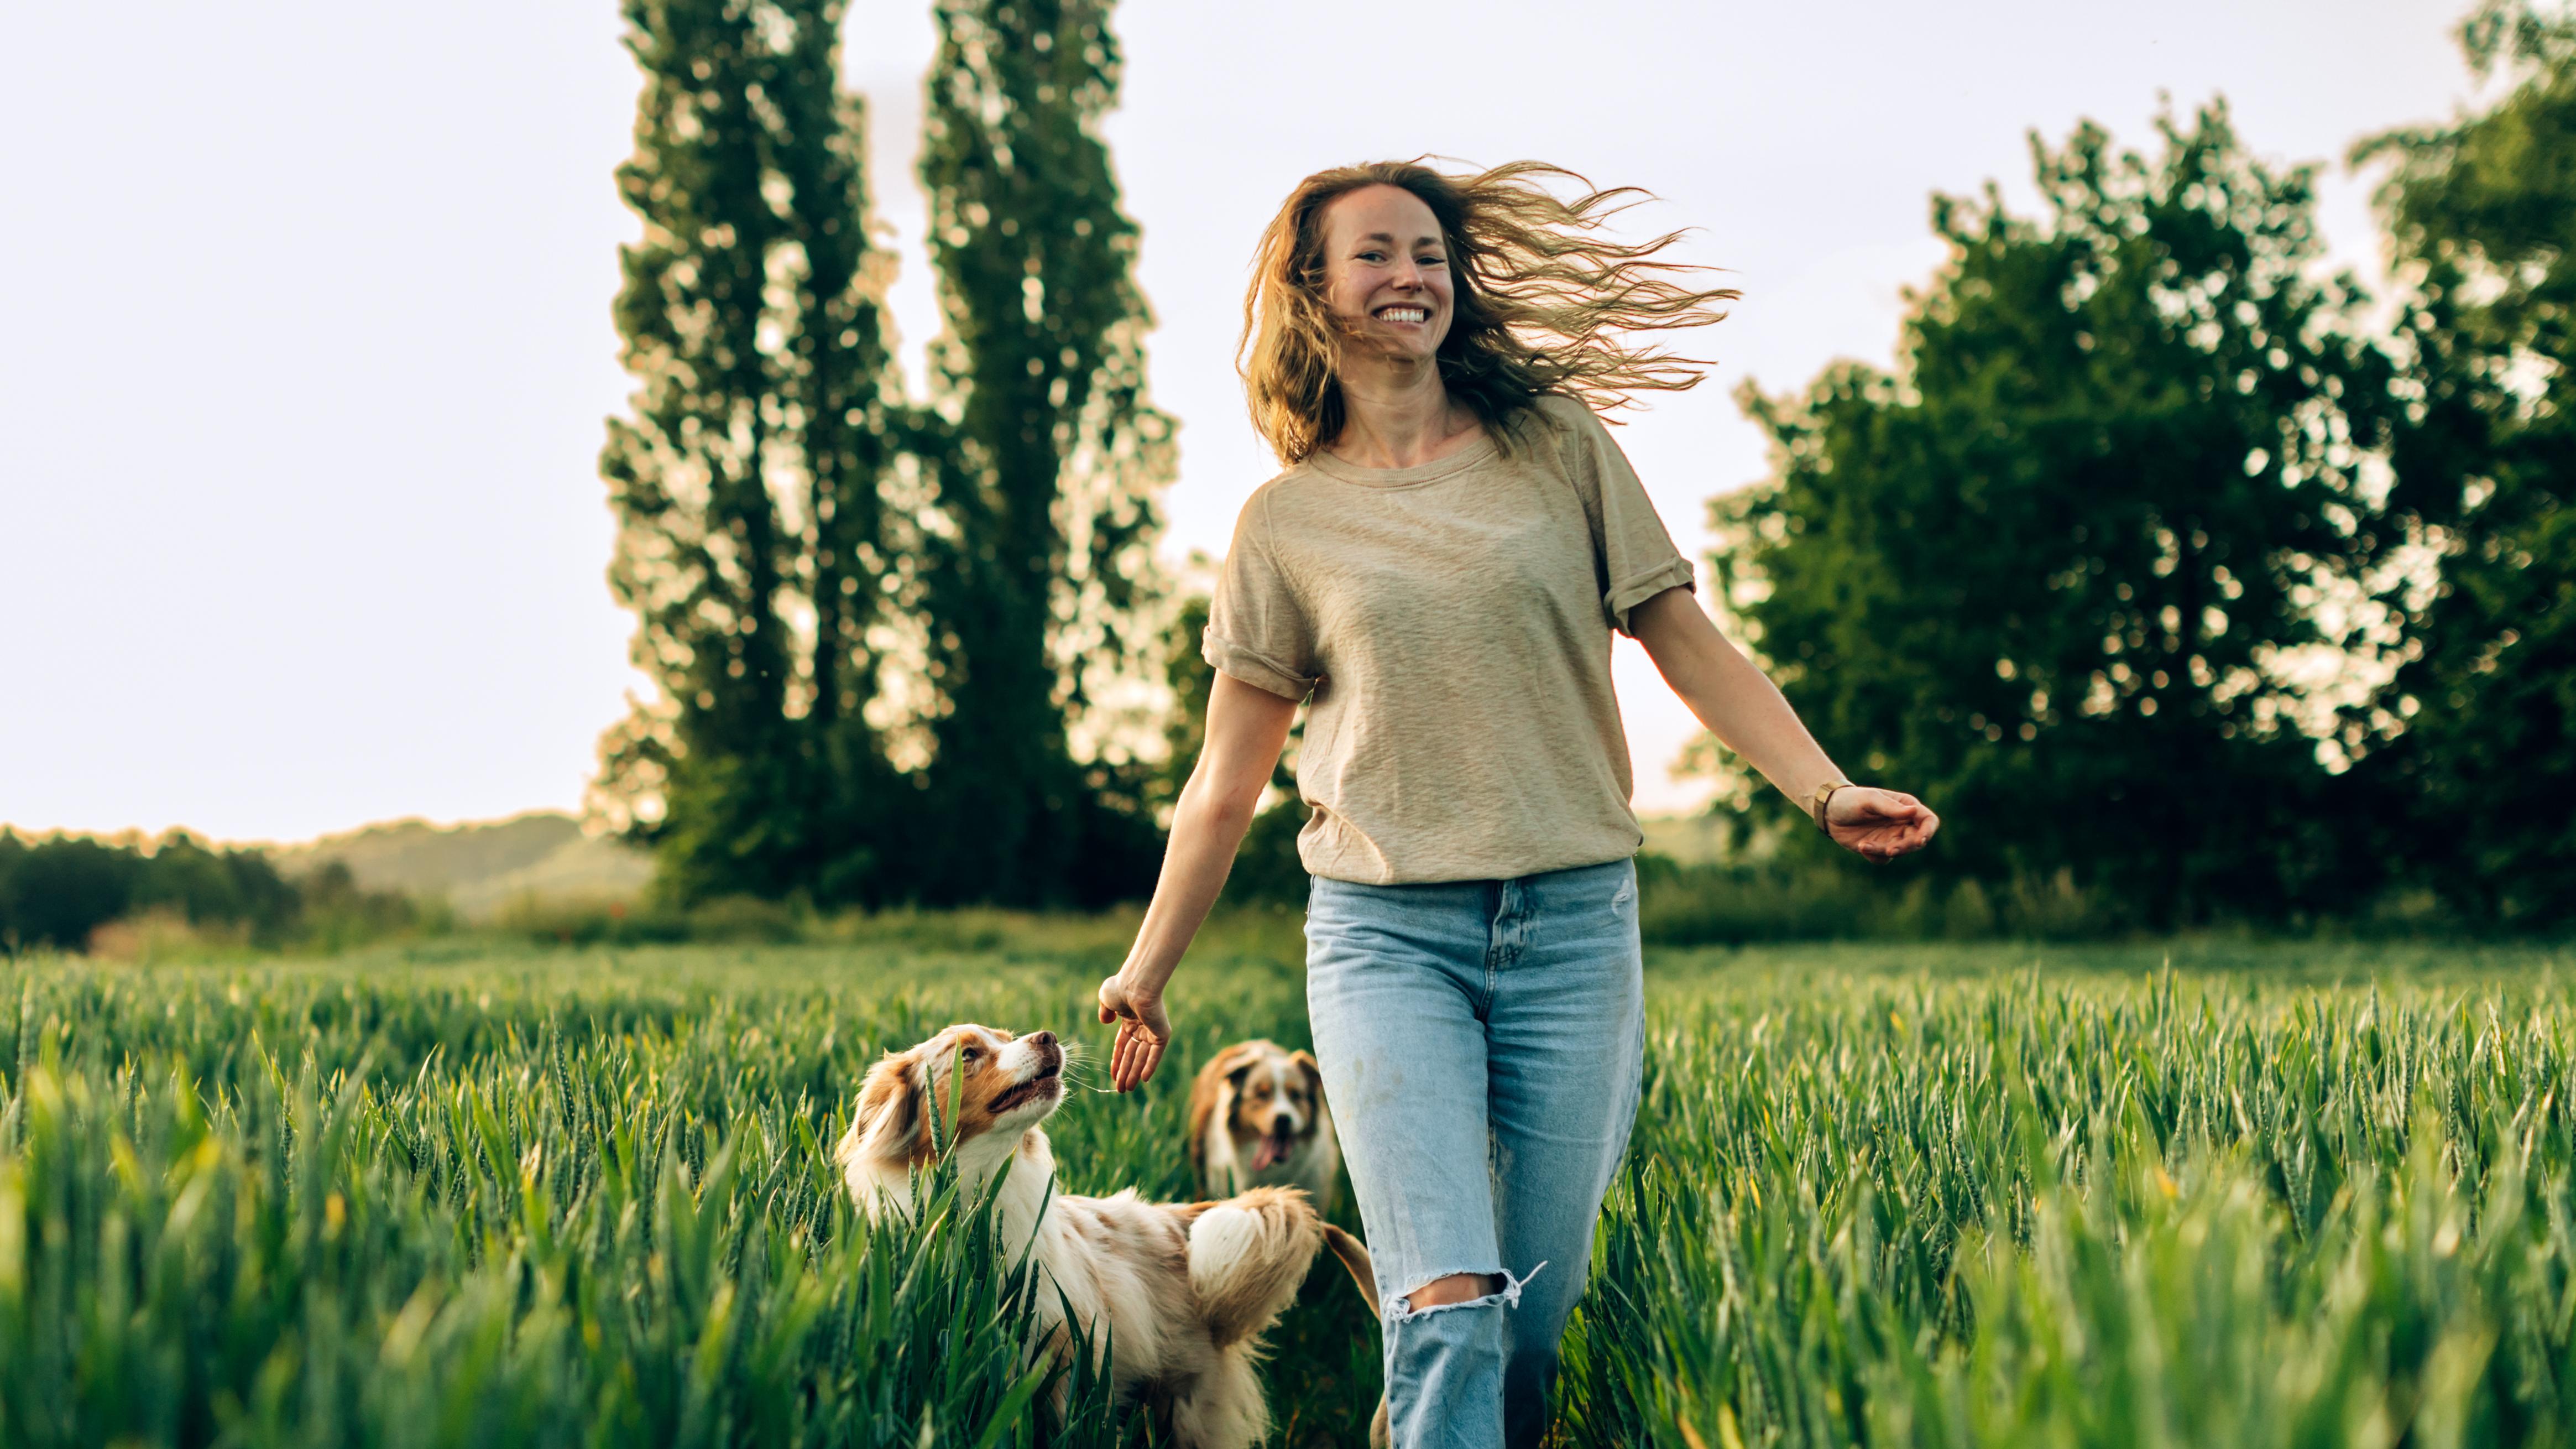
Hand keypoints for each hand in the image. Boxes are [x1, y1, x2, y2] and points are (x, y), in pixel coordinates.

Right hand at [1096, 973, 1171, 1092]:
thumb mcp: (1106, 998)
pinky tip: (1144, 1079)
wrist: (1135, 985)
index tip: (1113, 1075)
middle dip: (1125, 1071)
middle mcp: (1142, 1026)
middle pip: (1132, 1054)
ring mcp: (1153, 1030)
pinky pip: (1156, 1054)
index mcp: (1130, 1018)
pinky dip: (1150, 1066)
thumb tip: (1106, 1021)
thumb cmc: (1120, 988)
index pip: (1123, 1044)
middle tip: (1120, 1089)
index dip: (1118, 1060)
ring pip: (1142, 1057)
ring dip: (1134, 1073)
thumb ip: (1105, 1011)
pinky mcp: (1162, 1034)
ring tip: (1126, 1089)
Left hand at [1826, 787, 1939, 862]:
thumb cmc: (1850, 799)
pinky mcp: (1879, 848)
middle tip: (1889, 850)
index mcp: (1906, 807)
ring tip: (1863, 845)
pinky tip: (1860, 846)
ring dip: (1883, 851)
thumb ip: (1890, 807)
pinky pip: (1883, 859)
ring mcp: (1891, 837)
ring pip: (1899, 852)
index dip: (1928, 831)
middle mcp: (1902, 823)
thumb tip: (1914, 811)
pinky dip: (1873, 855)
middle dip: (1904, 847)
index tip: (1920, 840)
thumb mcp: (1869, 799)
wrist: (1828, 811)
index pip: (1928, 821)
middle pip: (1916, 841)